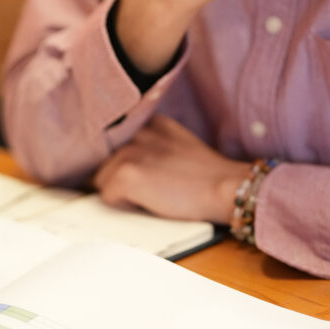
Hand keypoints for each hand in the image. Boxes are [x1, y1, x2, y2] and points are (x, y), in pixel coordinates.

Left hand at [93, 115, 249, 222]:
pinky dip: (124, 205)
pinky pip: (107, 196)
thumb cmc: (209, 177)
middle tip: (151, 190)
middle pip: (107, 162)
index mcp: (151, 123)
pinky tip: (150, 203)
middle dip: (120, 178)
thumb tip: (127, 165)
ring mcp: (130, 152)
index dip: (124, 164)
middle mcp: (137, 132)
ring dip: (120, 192)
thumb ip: (154, 147)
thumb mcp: (179, 146)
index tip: (138, 176)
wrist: (226, 187)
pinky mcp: (127, 174)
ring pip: (102, 179)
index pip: (117, 144)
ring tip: (153, 196)